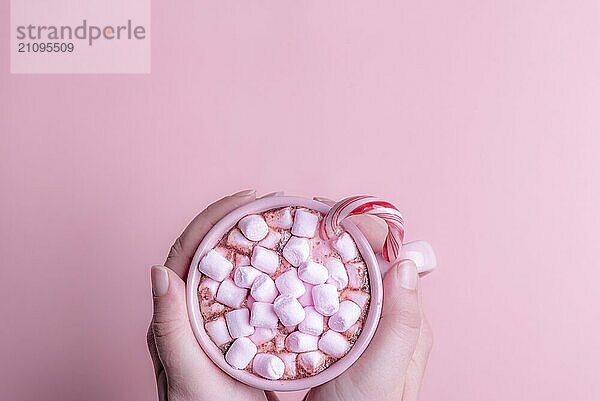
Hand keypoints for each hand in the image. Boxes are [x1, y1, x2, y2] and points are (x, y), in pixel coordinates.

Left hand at [147, 190, 280, 400]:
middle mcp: (195, 312)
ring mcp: (220, 321)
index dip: (212, 219)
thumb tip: (159, 271)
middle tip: (272, 204)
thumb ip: (169, 327)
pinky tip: (294, 269)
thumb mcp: (186, 374)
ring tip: (284, 225)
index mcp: (175, 315)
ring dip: (256, 242)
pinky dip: (272, 274)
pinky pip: (255, 294)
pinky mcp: (242, 332)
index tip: (246, 198)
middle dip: (238, 221)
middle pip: (213, 254)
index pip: (187, 253)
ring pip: (235, 271)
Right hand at [306, 198, 433, 400]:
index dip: (366, 232)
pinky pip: (325, 301)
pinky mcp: (335, 337)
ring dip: (321, 257)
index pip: (391, 260)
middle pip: (365, 265)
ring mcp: (359, 328)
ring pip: (343, 280)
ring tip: (293, 241)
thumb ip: (401, 322)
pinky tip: (287, 278)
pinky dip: (309, 283)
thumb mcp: (385, 371)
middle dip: (338, 238)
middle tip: (304, 221)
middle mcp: (385, 319)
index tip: (333, 214)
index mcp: (406, 319)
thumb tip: (405, 260)